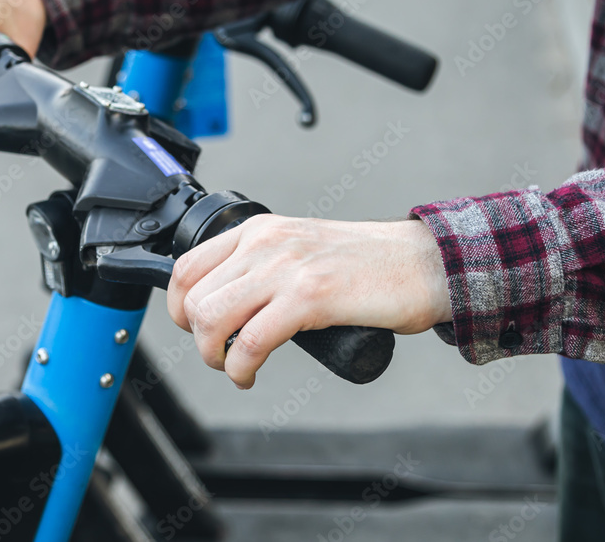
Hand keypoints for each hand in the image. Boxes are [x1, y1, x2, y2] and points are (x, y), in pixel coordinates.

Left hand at [166, 216, 449, 388]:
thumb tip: (231, 304)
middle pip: (193, 298)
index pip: (186, 266)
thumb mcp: (302, 250)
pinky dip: (240, 369)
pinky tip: (250, 375)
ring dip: (214, 356)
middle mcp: (266, 243)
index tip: (195, 329)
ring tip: (235, 367)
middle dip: (198, 339)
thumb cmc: (371, 264)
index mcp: (260, 230)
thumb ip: (266, 267)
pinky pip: (249, 341)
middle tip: (221, 355)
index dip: (178, 308)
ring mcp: (286, 268)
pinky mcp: (309, 296)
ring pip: (211, 319)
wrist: (426, 263)